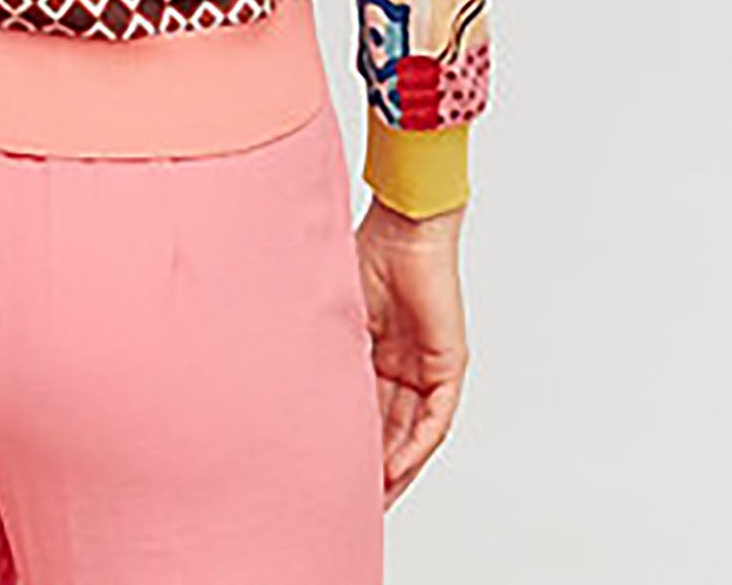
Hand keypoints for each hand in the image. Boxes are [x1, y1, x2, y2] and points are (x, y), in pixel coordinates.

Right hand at [354, 194, 468, 506]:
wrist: (405, 229)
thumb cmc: (369, 256)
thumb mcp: (340, 319)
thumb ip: (327, 351)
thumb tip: (283, 386)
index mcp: (379, 354)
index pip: (366, 412)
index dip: (351, 444)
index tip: (326, 474)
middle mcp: (406, 367)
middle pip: (390, 431)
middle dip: (372, 469)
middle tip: (350, 502)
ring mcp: (429, 368)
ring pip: (412, 433)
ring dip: (395, 468)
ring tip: (372, 498)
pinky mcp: (448, 365)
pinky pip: (435, 419)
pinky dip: (415, 446)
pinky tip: (396, 468)